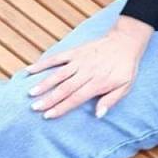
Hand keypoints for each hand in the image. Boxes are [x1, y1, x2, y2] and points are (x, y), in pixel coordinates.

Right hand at [24, 19, 152, 119]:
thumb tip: (98, 115)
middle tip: (35, 108)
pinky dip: (44, 63)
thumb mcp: (126, 86)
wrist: (126, 41)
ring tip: (31, 93)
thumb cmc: (126, 67)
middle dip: (49, 99)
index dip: (62, 107)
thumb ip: (111, 100)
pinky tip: (31, 69)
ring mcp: (80, 60)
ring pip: (59, 73)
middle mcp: (88, 71)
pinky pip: (58, 57)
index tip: (48, 116)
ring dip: (45, 83)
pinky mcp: (76, 51)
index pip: (77, 98)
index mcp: (99, 82)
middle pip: (65, 88)